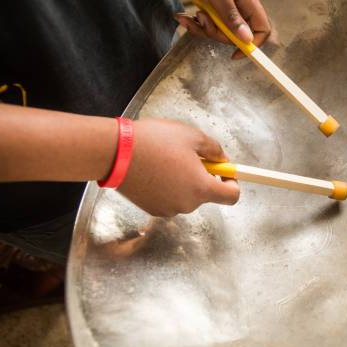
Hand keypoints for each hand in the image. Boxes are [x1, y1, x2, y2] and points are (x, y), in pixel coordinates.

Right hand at [118, 118, 239, 216]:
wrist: (115, 152)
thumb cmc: (154, 141)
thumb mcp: (192, 136)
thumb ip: (215, 150)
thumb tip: (223, 160)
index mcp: (201, 188)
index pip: (232, 196)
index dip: (232, 183)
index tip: (224, 172)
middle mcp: (187, 204)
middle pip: (206, 194)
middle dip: (202, 177)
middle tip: (189, 157)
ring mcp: (168, 209)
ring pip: (186, 196)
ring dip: (184, 182)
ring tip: (167, 161)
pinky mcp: (151, 209)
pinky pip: (169, 199)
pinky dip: (168, 188)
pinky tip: (155, 170)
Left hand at [177, 0, 271, 58]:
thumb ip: (231, 15)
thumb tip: (247, 39)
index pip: (261, 27)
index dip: (252, 43)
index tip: (236, 53)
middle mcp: (238, 5)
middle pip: (237, 34)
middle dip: (218, 33)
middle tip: (203, 20)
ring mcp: (224, 7)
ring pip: (220, 32)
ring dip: (204, 29)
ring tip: (193, 15)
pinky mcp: (210, 8)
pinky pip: (207, 25)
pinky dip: (195, 24)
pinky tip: (183, 16)